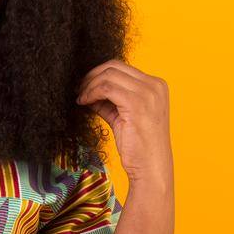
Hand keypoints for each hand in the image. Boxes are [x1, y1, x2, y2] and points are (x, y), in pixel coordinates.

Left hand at [75, 59, 171, 188]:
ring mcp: (148, 93)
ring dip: (88, 85)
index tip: (84, 85)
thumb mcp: (122, 116)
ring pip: (108, 75)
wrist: (151, 166)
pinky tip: (83, 102)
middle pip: (114, 66)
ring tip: (80, 98)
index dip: (98, 74)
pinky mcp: (136, 103)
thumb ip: (109, 101)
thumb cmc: (139, 145)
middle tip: (77, 89)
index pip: (121, 67)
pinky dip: (91, 92)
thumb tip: (88, 90)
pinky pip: (105, 88)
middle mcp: (155, 85)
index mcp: (156, 85)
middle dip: (91, 76)